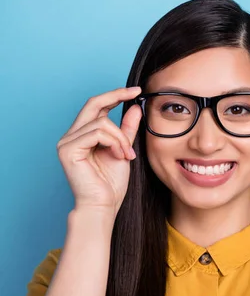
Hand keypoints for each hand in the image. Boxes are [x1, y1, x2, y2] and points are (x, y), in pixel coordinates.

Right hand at [57, 86, 141, 219]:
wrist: (104, 205)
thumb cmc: (111, 184)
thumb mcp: (124, 150)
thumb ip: (126, 130)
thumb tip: (134, 107)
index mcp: (83, 135)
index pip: (97, 106)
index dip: (115, 95)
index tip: (136, 90)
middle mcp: (71, 135)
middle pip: (93, 103)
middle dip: (116, 95)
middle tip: (137, 92)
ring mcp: (67, 141)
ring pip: (101, 121)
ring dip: (121, 137)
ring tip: (127, 155)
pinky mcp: (68, 149)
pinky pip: (97, 132)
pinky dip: (114, 142)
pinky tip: (120, 156)